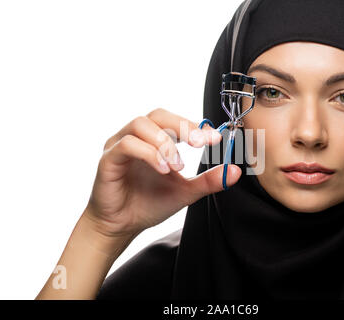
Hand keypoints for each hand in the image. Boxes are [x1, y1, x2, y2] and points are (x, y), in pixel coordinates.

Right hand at [84, 108, 241, 241]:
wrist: (121, 226)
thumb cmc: (149, 204)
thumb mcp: (185, 192)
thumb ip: (207, 181)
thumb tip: (235, 172)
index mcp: (155, 140)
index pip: (175, 121)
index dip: (196, 126)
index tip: (216, 138)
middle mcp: (137, 137)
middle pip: (158, 114)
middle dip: (182, 126)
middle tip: (200, 143)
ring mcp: (120, 146)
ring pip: (141, 124)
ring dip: (165, 143)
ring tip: (177, 166)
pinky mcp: (108, 159)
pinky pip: (127, 145)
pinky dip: (148, 154)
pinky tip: (163, 170)